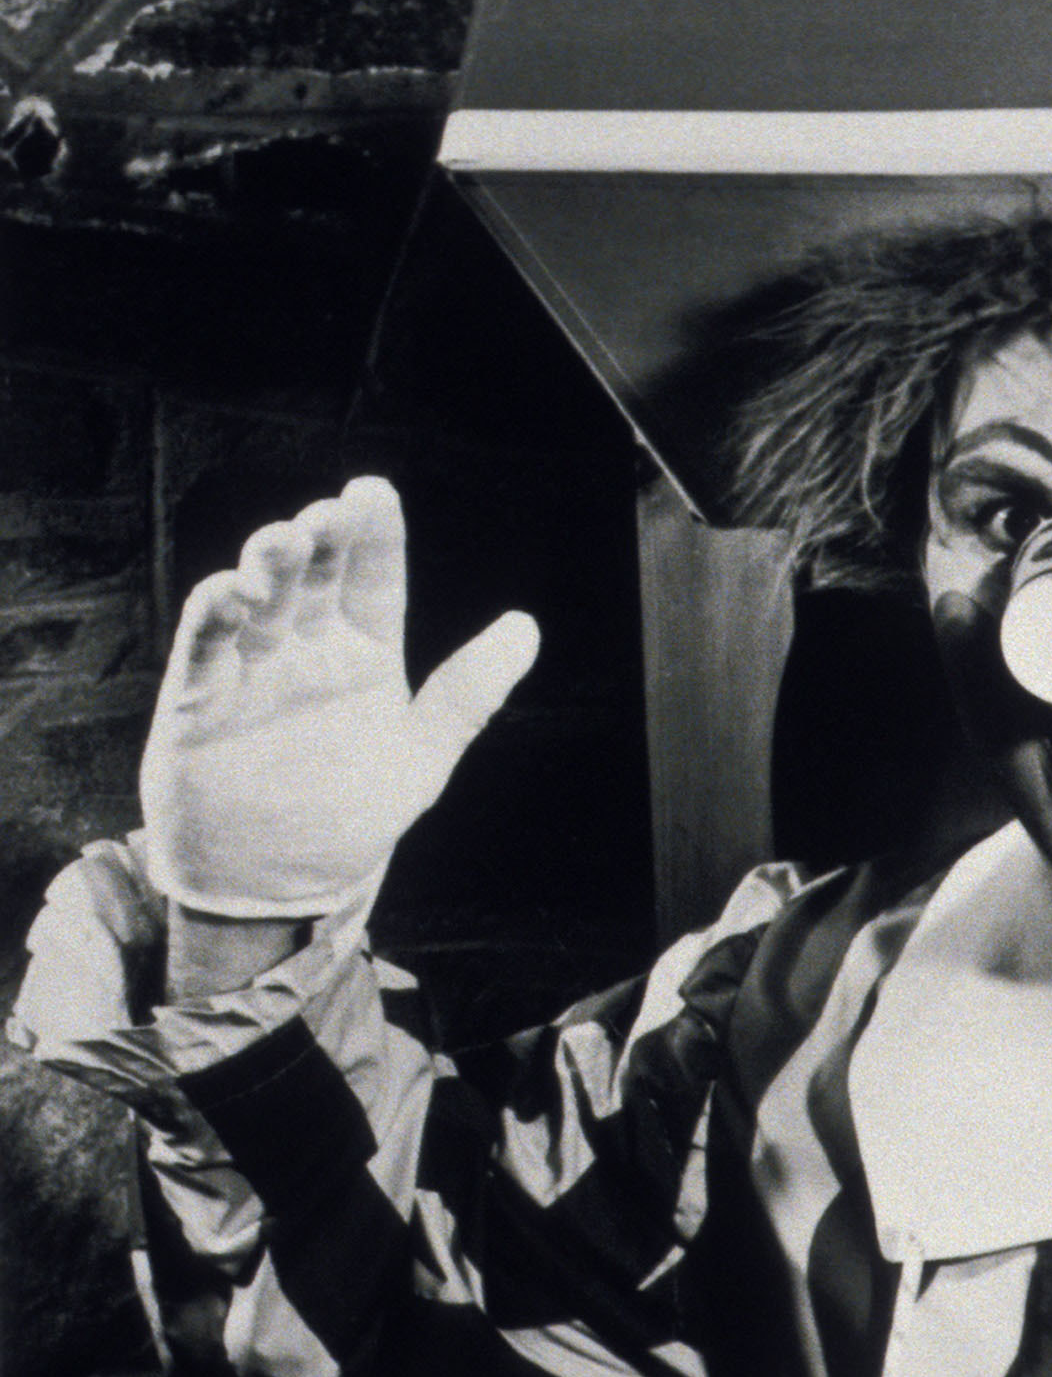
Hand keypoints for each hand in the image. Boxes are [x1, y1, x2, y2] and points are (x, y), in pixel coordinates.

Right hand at [140, 477, 539, 918]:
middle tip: (327, 514)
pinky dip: (214, 616)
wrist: (281, 885)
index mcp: (365, 653)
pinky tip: (231, 592)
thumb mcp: (423, 756)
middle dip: (318, 539)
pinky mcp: (199, 703)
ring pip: (257, 600)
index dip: (374, 533)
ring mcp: (251, 672)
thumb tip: (528, 627)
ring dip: (266, 566)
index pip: (374, 578)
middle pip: (313, 576)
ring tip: (283, 542)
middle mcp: (307, 650)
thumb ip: (470, 693)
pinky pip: (203, 649)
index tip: (373, 491)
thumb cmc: (351, 817)